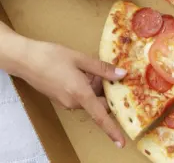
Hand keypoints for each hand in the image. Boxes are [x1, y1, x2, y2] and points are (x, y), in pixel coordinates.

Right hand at [0, 27, 127, 147]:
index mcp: (80, 95)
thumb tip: (122, 75)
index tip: (122, 142)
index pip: (100, 117)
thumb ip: (103, 69)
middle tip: (114, 74)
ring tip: (95, 69)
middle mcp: (73, 103)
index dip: (112, 130)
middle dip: (108, 93)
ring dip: (96, 87)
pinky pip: (80, 96)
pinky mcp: (60, 98)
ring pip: (90, 99)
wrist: (24, 59)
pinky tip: (84, 71)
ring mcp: (65, 102)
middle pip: (99, 105)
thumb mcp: (80, 59)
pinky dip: (87, 87)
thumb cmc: (51, 57)